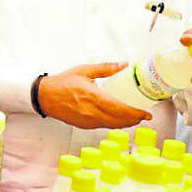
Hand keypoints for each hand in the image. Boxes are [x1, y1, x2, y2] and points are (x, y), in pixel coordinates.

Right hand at [37, 63, 152, 128]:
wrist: (44, 96)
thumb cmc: (62, 83)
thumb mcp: (84, 71)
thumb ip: (106, 68)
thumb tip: (123, 65)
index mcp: (93, 97)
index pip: (121, 109)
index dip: (136, 113)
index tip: (147, 114)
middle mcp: (92, 112)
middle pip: (120, 120)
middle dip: (135, 120)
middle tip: (143, 116)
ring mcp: (88, 121)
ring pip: (113, 126)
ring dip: (125, 123)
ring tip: (134, 118)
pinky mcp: (84, 125)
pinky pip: (103, 126)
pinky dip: (114, 124)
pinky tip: (117, 120)